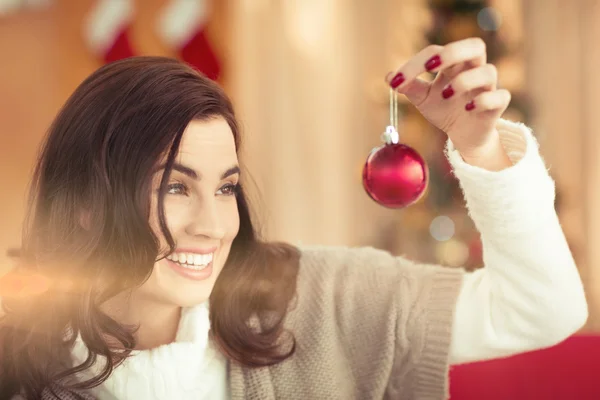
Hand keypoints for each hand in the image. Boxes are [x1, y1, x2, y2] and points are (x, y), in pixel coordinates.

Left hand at [387, 38, 511, 167]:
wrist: (463, 135)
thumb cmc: (444, 109)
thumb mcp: (423, 98)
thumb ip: (409, 86)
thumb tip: (390, 77)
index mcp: (454, 64)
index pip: (437, 52)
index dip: (416, 63)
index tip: (397, 80)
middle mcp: (473, 70)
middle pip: (475, 46)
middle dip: (452, 52)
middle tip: (430, 66)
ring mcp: (487, 88)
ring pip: (489, 71)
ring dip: (466, 80)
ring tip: (446, 94)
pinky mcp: (496, 106)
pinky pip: (500, 96)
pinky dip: (484, 100)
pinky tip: (468, 108)